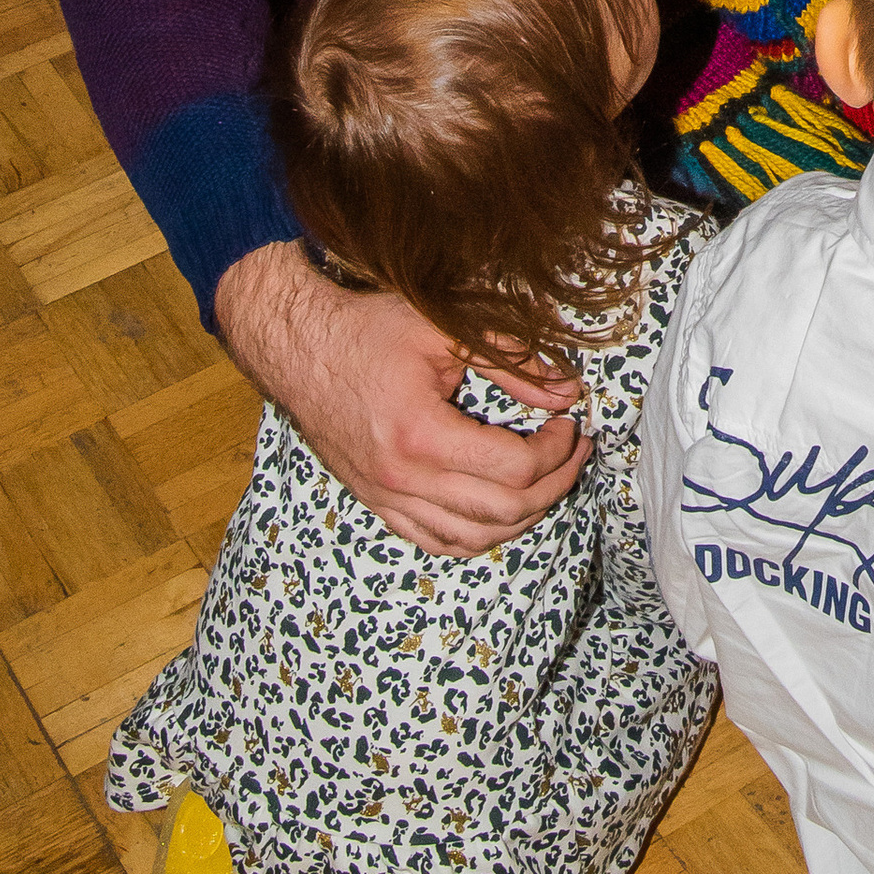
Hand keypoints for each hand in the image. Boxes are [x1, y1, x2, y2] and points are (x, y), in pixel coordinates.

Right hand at [214, 242, 588, 556]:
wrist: (299, 348)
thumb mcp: (447, 330)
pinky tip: (500, 509)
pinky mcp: (377, 503)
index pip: (515, 468)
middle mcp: (402, 480)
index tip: (570, 422)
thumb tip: (567, 392)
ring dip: (523, 516)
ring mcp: (387, 499)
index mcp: (421, 436)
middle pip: (504, 511)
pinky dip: (478, 536)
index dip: (557, 450)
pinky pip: (437, 542)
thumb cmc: (369, 331)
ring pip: (474, 538)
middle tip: (574, 450)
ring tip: (548, 479)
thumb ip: (512, 362)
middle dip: (555, 484)